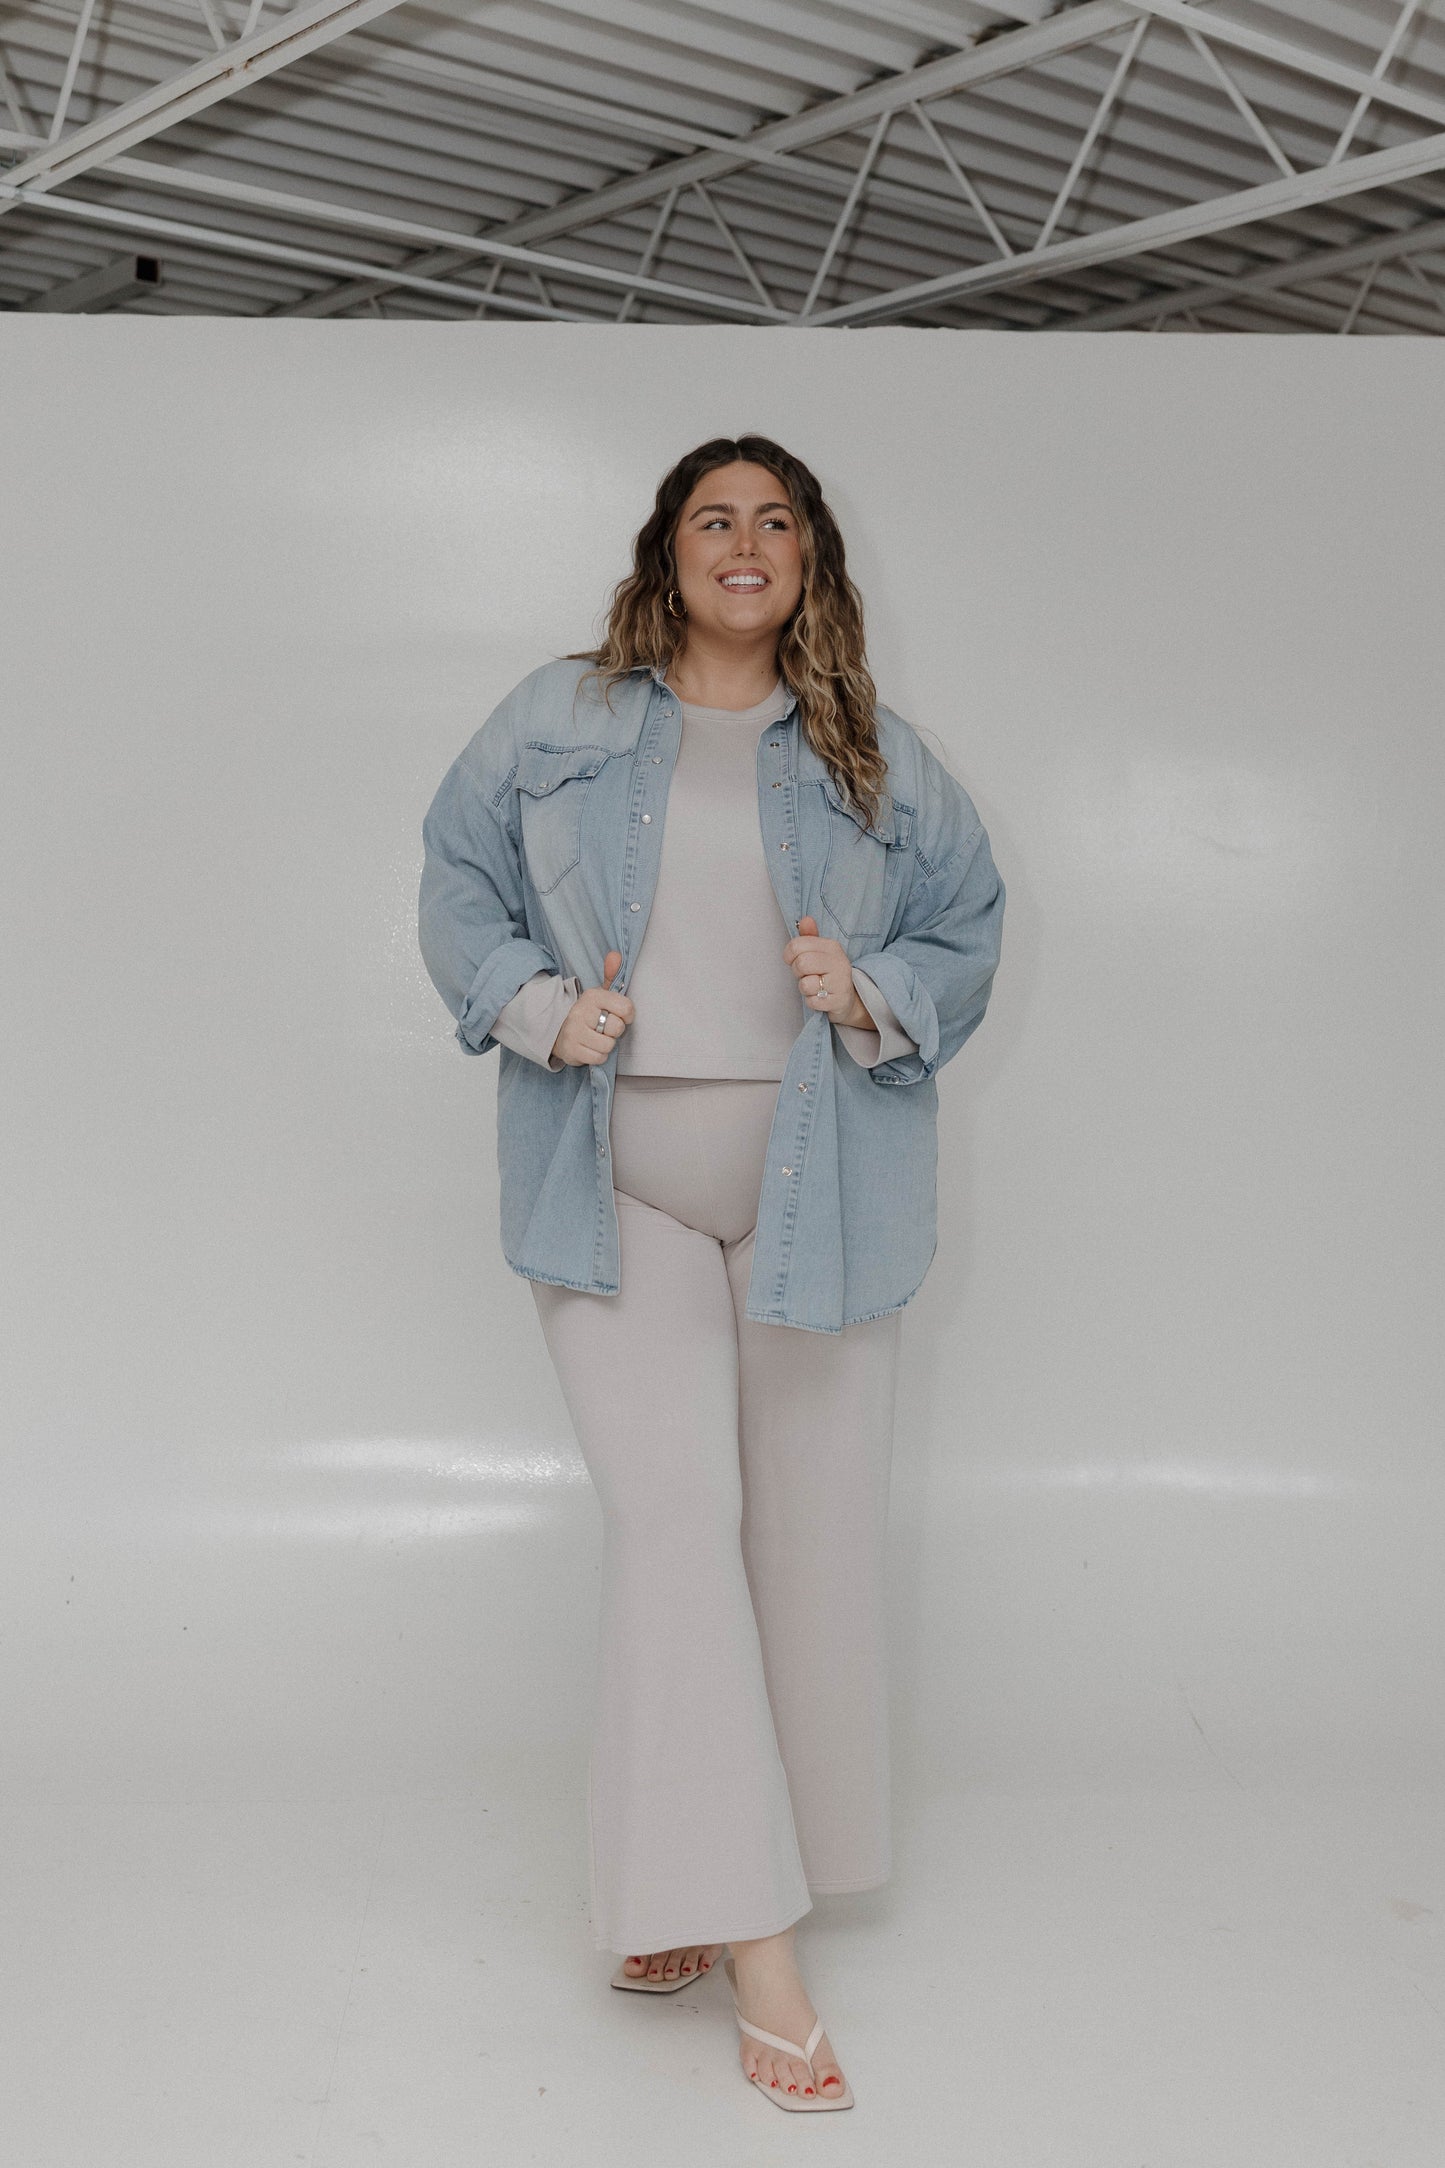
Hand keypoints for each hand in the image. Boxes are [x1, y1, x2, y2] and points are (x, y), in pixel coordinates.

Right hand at [551, 950, 634, 1065]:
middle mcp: (581, 1012)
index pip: (626, 1007)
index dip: (627, 1015)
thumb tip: (616, 955)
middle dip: (614, 1031)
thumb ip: (611, 975)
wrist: (556, 1029)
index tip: (620, 1015)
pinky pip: (598, 1058)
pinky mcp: (571, 1050)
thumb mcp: (599, 994)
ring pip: (608, 1045)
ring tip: (597, 1038)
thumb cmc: (587, 1013)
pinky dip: (598, 1056)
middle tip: (605, 1028)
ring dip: (606, 1045)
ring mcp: (574, 1031)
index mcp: (593, 996)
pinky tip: (591, 1047)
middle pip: (617, 1028)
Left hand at [783, 917, 870, 1029]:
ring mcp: (841, 982)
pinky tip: (820, 997)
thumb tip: (805, 920)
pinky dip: (811, 1001)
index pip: (797, 945)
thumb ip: (809, 936)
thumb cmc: (827, 973)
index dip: (789, 955)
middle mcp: (839, 962)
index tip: (795, 960)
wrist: (847, 998)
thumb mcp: (819, 952)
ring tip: (815, 986)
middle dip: (798, 972)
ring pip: (805, 984)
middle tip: (807, 975)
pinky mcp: (838, 1001)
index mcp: (832, 946)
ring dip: (805, 988)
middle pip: (801, 963)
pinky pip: (812, 1001)